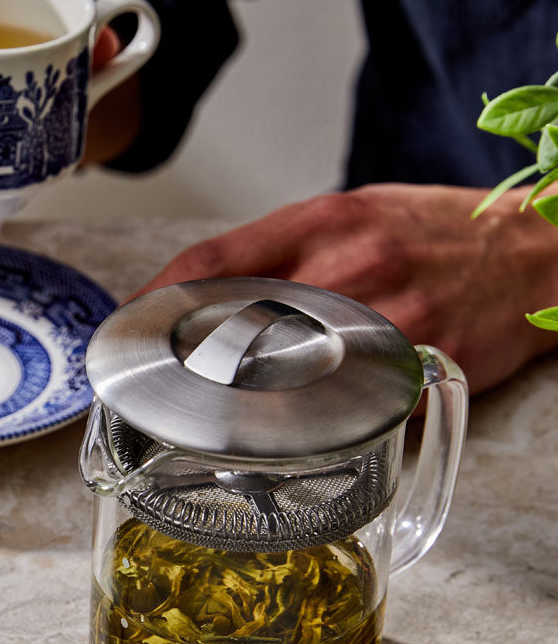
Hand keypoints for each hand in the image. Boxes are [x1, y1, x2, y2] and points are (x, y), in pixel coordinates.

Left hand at [136, 184, 557, 395]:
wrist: (538, 252)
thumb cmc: (436, 232)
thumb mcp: (353, 213)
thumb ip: (283, 248)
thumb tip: (208, 288)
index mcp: (323, 220)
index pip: (212, 261)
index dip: (154, 299)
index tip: (127, 326)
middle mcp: (347, 265)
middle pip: (233, 322)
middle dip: (181, 358)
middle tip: (149, 382)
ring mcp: (382, 319)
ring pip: (280, 370)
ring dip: (229, 397)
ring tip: (198, 413)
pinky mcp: (416, 366)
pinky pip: (340, 402)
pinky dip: (299, 420)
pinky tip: (277, 430)